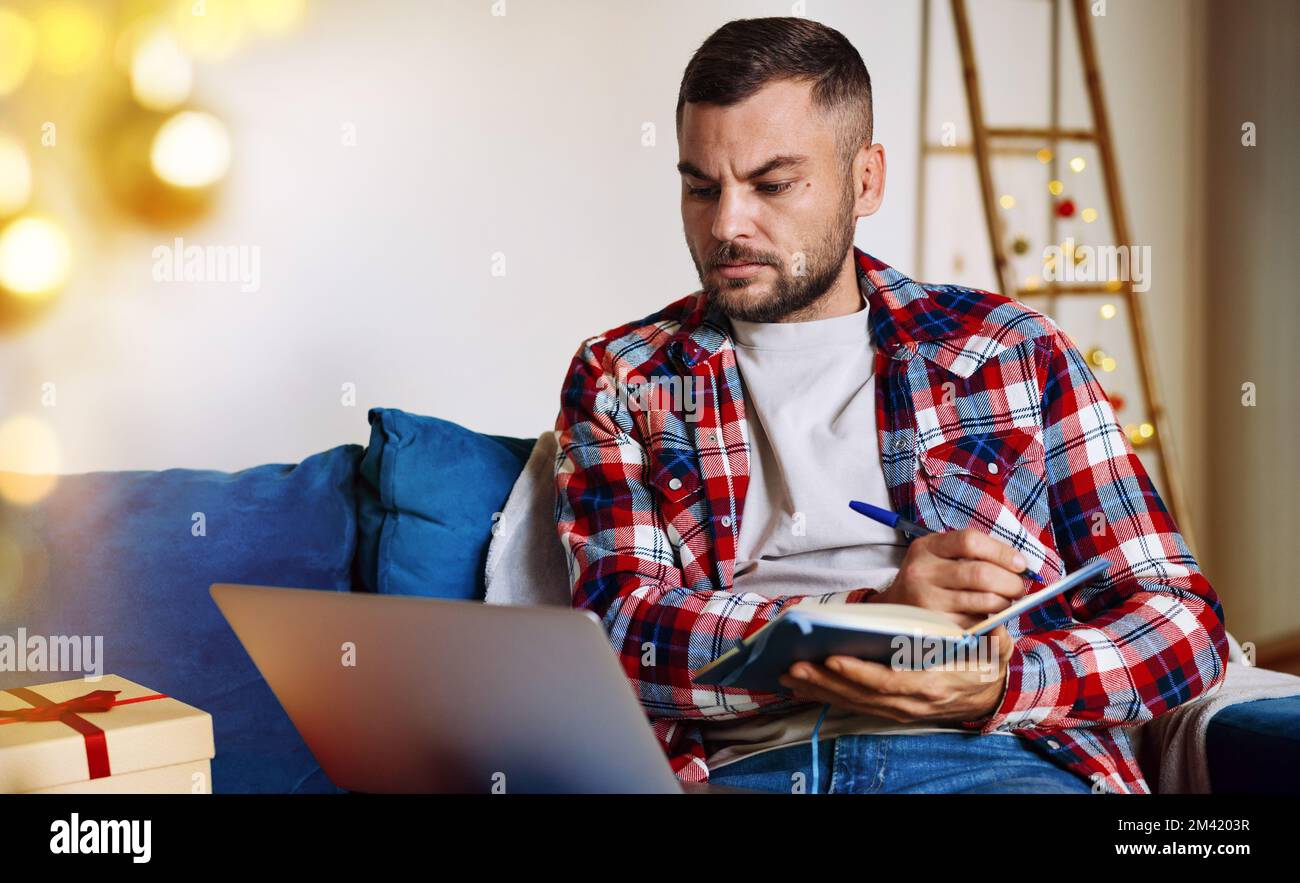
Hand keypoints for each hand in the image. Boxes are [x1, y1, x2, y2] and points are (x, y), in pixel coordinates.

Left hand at [777, 624, 1014, 725]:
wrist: (986, 695)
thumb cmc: (983, 663)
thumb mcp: (994, 649)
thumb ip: (991, 639)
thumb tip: (990, 626)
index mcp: (931, 683)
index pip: (889, 682)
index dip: (859, 673)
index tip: (832, 659)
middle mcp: (910, 702)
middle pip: (861, 694)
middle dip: (824, 681)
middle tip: (792, 664)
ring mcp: (898, 709)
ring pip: (852, 702)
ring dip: (818, 690)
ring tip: (787, 673)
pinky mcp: (888, 709)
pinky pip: (853, 704)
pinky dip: (826, 695)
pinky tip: (802, 684)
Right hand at [872, 528, 1028, 628]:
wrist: (894, 609)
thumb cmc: (929, 579)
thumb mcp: (938, 556)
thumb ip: (972, 554)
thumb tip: (1020, 565)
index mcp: (925, 547)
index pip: (970, 541)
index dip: (1002, 552)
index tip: (1021, 564)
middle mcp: (921, 572)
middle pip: (980, 574)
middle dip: (1010, 582)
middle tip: (1019, 588)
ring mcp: (925, 601)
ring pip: (982, 601)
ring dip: (1004, 603)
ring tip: (1006, 602)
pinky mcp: (934, 627)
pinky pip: (975, 623)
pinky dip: (989, 621)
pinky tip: (987, 617)